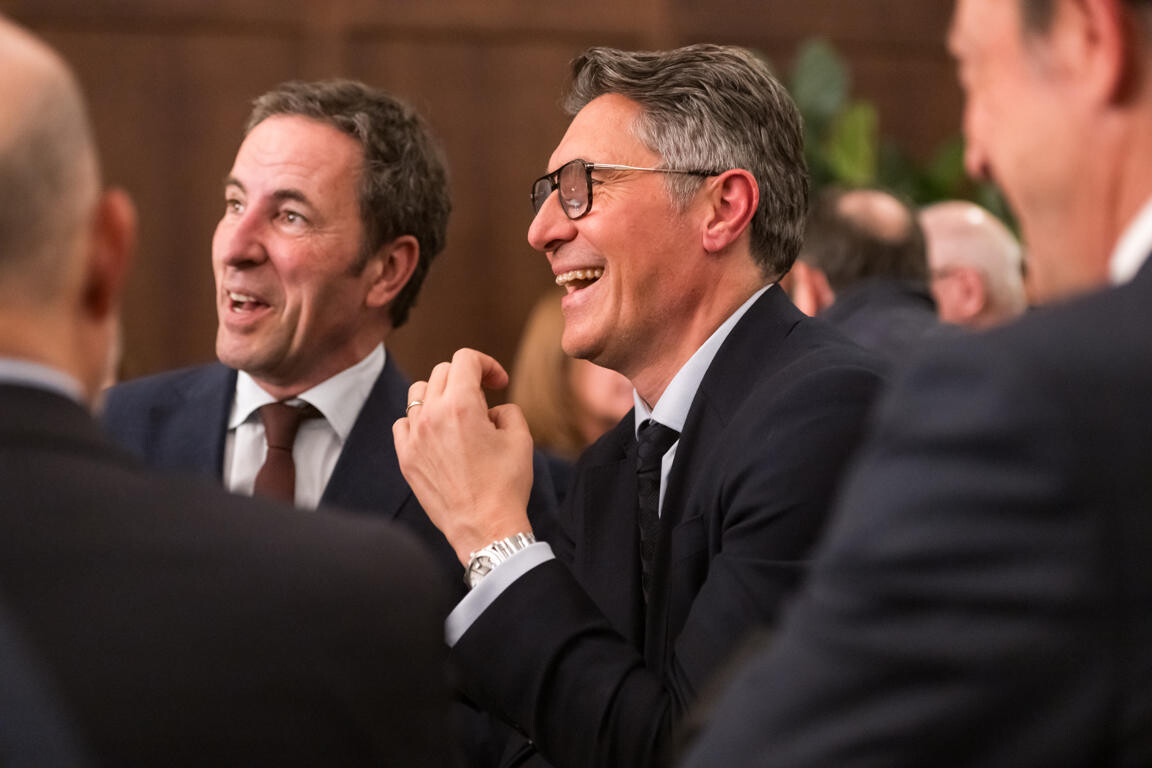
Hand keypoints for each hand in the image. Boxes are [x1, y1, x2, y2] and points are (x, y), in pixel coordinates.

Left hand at [393, 348, 533, 564]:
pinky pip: (403, 423)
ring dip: (440, 395)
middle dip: (466, 378)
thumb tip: (491, 410)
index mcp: (462, 405)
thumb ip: (507, 410)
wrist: (485, 528)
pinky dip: (419, 421)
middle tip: (484, 401)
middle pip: (442, 372)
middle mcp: (432, 415)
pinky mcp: (406, 458)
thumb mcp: (521, 438)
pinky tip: (437, 435)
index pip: (465, 359)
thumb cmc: (506, 485)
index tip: (498, 383)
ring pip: (418, 393)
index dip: (487, 364)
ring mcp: (414, 437)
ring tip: (458, 415)